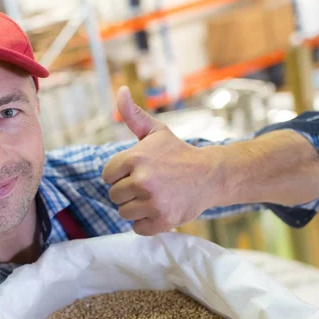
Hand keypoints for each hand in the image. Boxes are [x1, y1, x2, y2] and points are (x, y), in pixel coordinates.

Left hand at [102, 86, 220, 234]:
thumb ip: (133, 115)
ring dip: (136, 207)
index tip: (137, 172)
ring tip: (154, 196)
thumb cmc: (178, 153)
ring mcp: (152, 202)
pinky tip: (159, 209)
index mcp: (136, 158)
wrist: (211, 175)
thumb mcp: (156, 131)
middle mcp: (142, 180)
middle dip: (128, 192)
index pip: (108, 176)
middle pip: (114, 195)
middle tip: (148, 185)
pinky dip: (145, 222)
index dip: (120, 175)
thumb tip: (120, 91)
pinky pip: (136, 227)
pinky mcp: (162, 220)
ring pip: (123, 212)